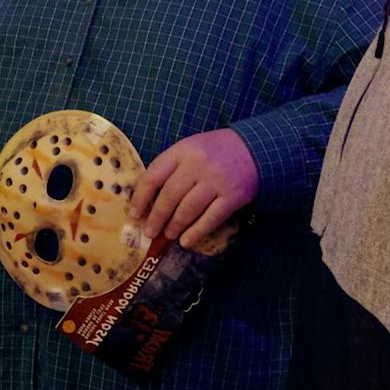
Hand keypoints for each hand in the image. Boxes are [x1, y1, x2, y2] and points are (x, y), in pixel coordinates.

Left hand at [126, 128, 258, 249]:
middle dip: (156, 217)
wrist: (255, 148)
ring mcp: (216, 181)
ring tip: (168, 236)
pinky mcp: (232, 196)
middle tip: (149, 232)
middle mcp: (197, 165)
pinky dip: (196, 232)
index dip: (141, 198)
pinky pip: (211, 218)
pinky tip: (186, 241)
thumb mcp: (190, 149)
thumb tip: (149, 200)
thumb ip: (171, 168)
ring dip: (175, 226)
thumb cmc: (215, 151)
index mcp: (182, 151)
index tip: (134, 214)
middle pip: (170, 195)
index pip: (154, 176)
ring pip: (189, 209)